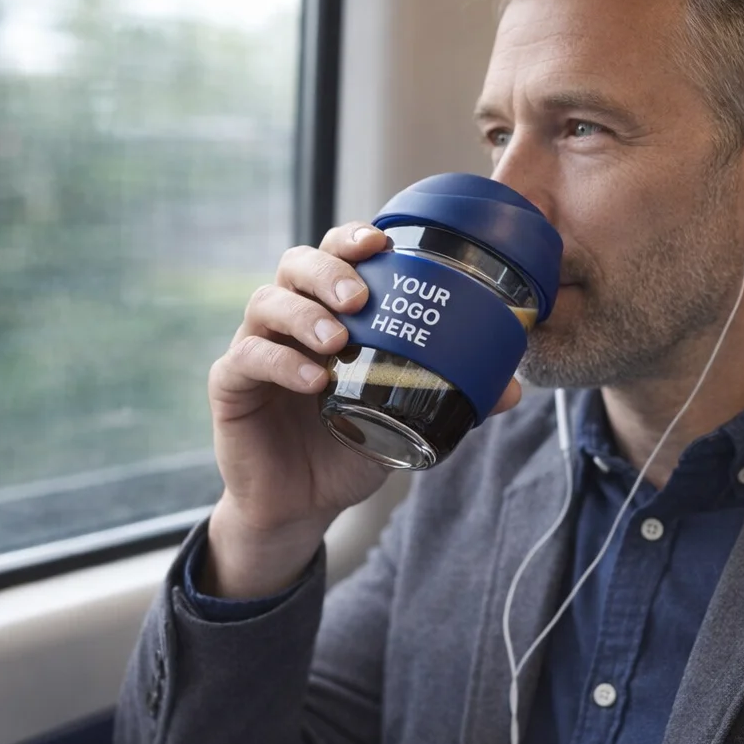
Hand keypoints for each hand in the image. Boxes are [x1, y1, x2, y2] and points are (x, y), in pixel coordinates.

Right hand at [204, 223, 521, 596]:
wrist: (302, 504)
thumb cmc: (350, 447)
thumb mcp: (403, 419)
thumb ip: (450, 398)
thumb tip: (513, 389)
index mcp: (329, 314)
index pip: (335, 256)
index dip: (353, 239)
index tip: (383, 242)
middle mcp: (289, 321)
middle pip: (295, 264)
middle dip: (328, 270)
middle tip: (360, 295)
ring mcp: (256, 348)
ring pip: (266, 302)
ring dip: (303, 313)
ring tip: (337, 339)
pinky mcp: (231, 384)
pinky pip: (247, 358)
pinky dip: (280, 363)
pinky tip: (314, 379)